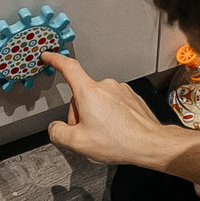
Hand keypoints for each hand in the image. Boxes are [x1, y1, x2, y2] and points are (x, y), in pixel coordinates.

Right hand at [43, 53, 178, 169]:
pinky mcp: (130, 97)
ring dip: (95, 116)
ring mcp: (120, 90)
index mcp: (89, 92)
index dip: (55, 60)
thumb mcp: (78, 143)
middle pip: (81, 95)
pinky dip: (110, 115)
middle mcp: (105, 86)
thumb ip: (58, 133)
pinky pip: (112, 103)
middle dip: (79, 113)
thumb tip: (55, 128)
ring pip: (97, 100)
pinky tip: (115, 131)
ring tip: (105, 134)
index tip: (49, 57)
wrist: (150, 143)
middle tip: (87, 133)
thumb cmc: (120, 141)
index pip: (68, 67)